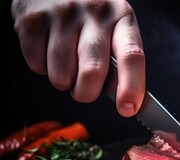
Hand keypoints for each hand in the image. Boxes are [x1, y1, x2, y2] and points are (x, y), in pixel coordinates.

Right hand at [11, 0, 144, 116]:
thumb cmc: (90, 15)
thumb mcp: (114, 27)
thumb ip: (119, 61)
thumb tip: (124, 100)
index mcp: (122, 18)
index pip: (131, 56)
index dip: (131, 87)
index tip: (127, 109)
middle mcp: (94, 13)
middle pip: (92, 72)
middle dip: (86, 93)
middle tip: (84, 89)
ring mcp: (62, 14)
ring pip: (61, 76)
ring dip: (63, 81)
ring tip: (66, 62)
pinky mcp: (32, 19)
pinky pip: (36, 66)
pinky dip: (42, 67)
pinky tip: (48, 49)